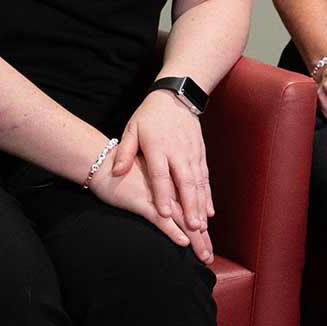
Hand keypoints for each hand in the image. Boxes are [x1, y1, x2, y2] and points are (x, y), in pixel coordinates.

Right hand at [89, 154, 210, 262]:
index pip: (192, 212)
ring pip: (182, 222)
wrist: (102, 163)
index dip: (202, 231)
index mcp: (173, 188)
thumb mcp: (147, 183)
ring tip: (203, 257)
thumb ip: (160, 194)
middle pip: (192, 220)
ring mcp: (158, 198)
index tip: (209, 248)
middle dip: (203, 241)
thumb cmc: (124, 173)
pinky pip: (161, 220)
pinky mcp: (142, 203)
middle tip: (209, 259)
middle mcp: (170, 193)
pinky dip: (173, 231)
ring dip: (195, 241)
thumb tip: (167, 212)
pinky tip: (183, 242)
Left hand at [103, 91, 213, 261]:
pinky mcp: (201, 155)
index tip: (165, 214)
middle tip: (193, 228)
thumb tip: (117, 172)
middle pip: (185, 183)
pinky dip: (208, 196)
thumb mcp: (132, 129)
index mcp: (158, 147)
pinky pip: (205, 179)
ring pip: (199, 184)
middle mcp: (178, 152)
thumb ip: (125, 152)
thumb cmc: (149, 116)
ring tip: (202, 226)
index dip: (163, 195)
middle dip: (190, 207)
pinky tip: (209, 212)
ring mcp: (192, 154)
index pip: (161, 175)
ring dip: (201, 206)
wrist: (175, 97)